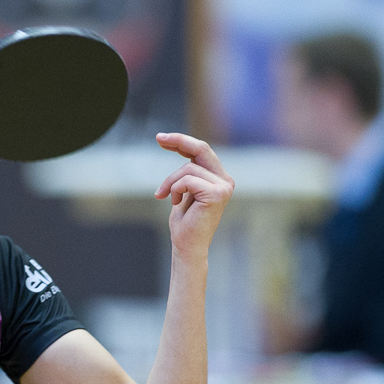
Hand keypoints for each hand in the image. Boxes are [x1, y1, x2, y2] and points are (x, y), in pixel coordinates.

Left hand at [153, 133, 234, 261]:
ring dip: (170, 182)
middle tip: (158, 138)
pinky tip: (175, 203)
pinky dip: (175, 189)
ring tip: (165, 197)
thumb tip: (180, 146)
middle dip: (179, 141)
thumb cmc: (184, 223)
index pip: (202, 151)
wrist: (186, 246)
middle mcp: (225, 180)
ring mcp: (223, 187)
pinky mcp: (216, 194)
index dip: (182, 141)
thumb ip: (188, 172)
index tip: (161, 138)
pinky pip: (187, 180)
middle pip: (201, 149)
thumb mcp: (184, 191)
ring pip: (188, 168)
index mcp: (219, 178)